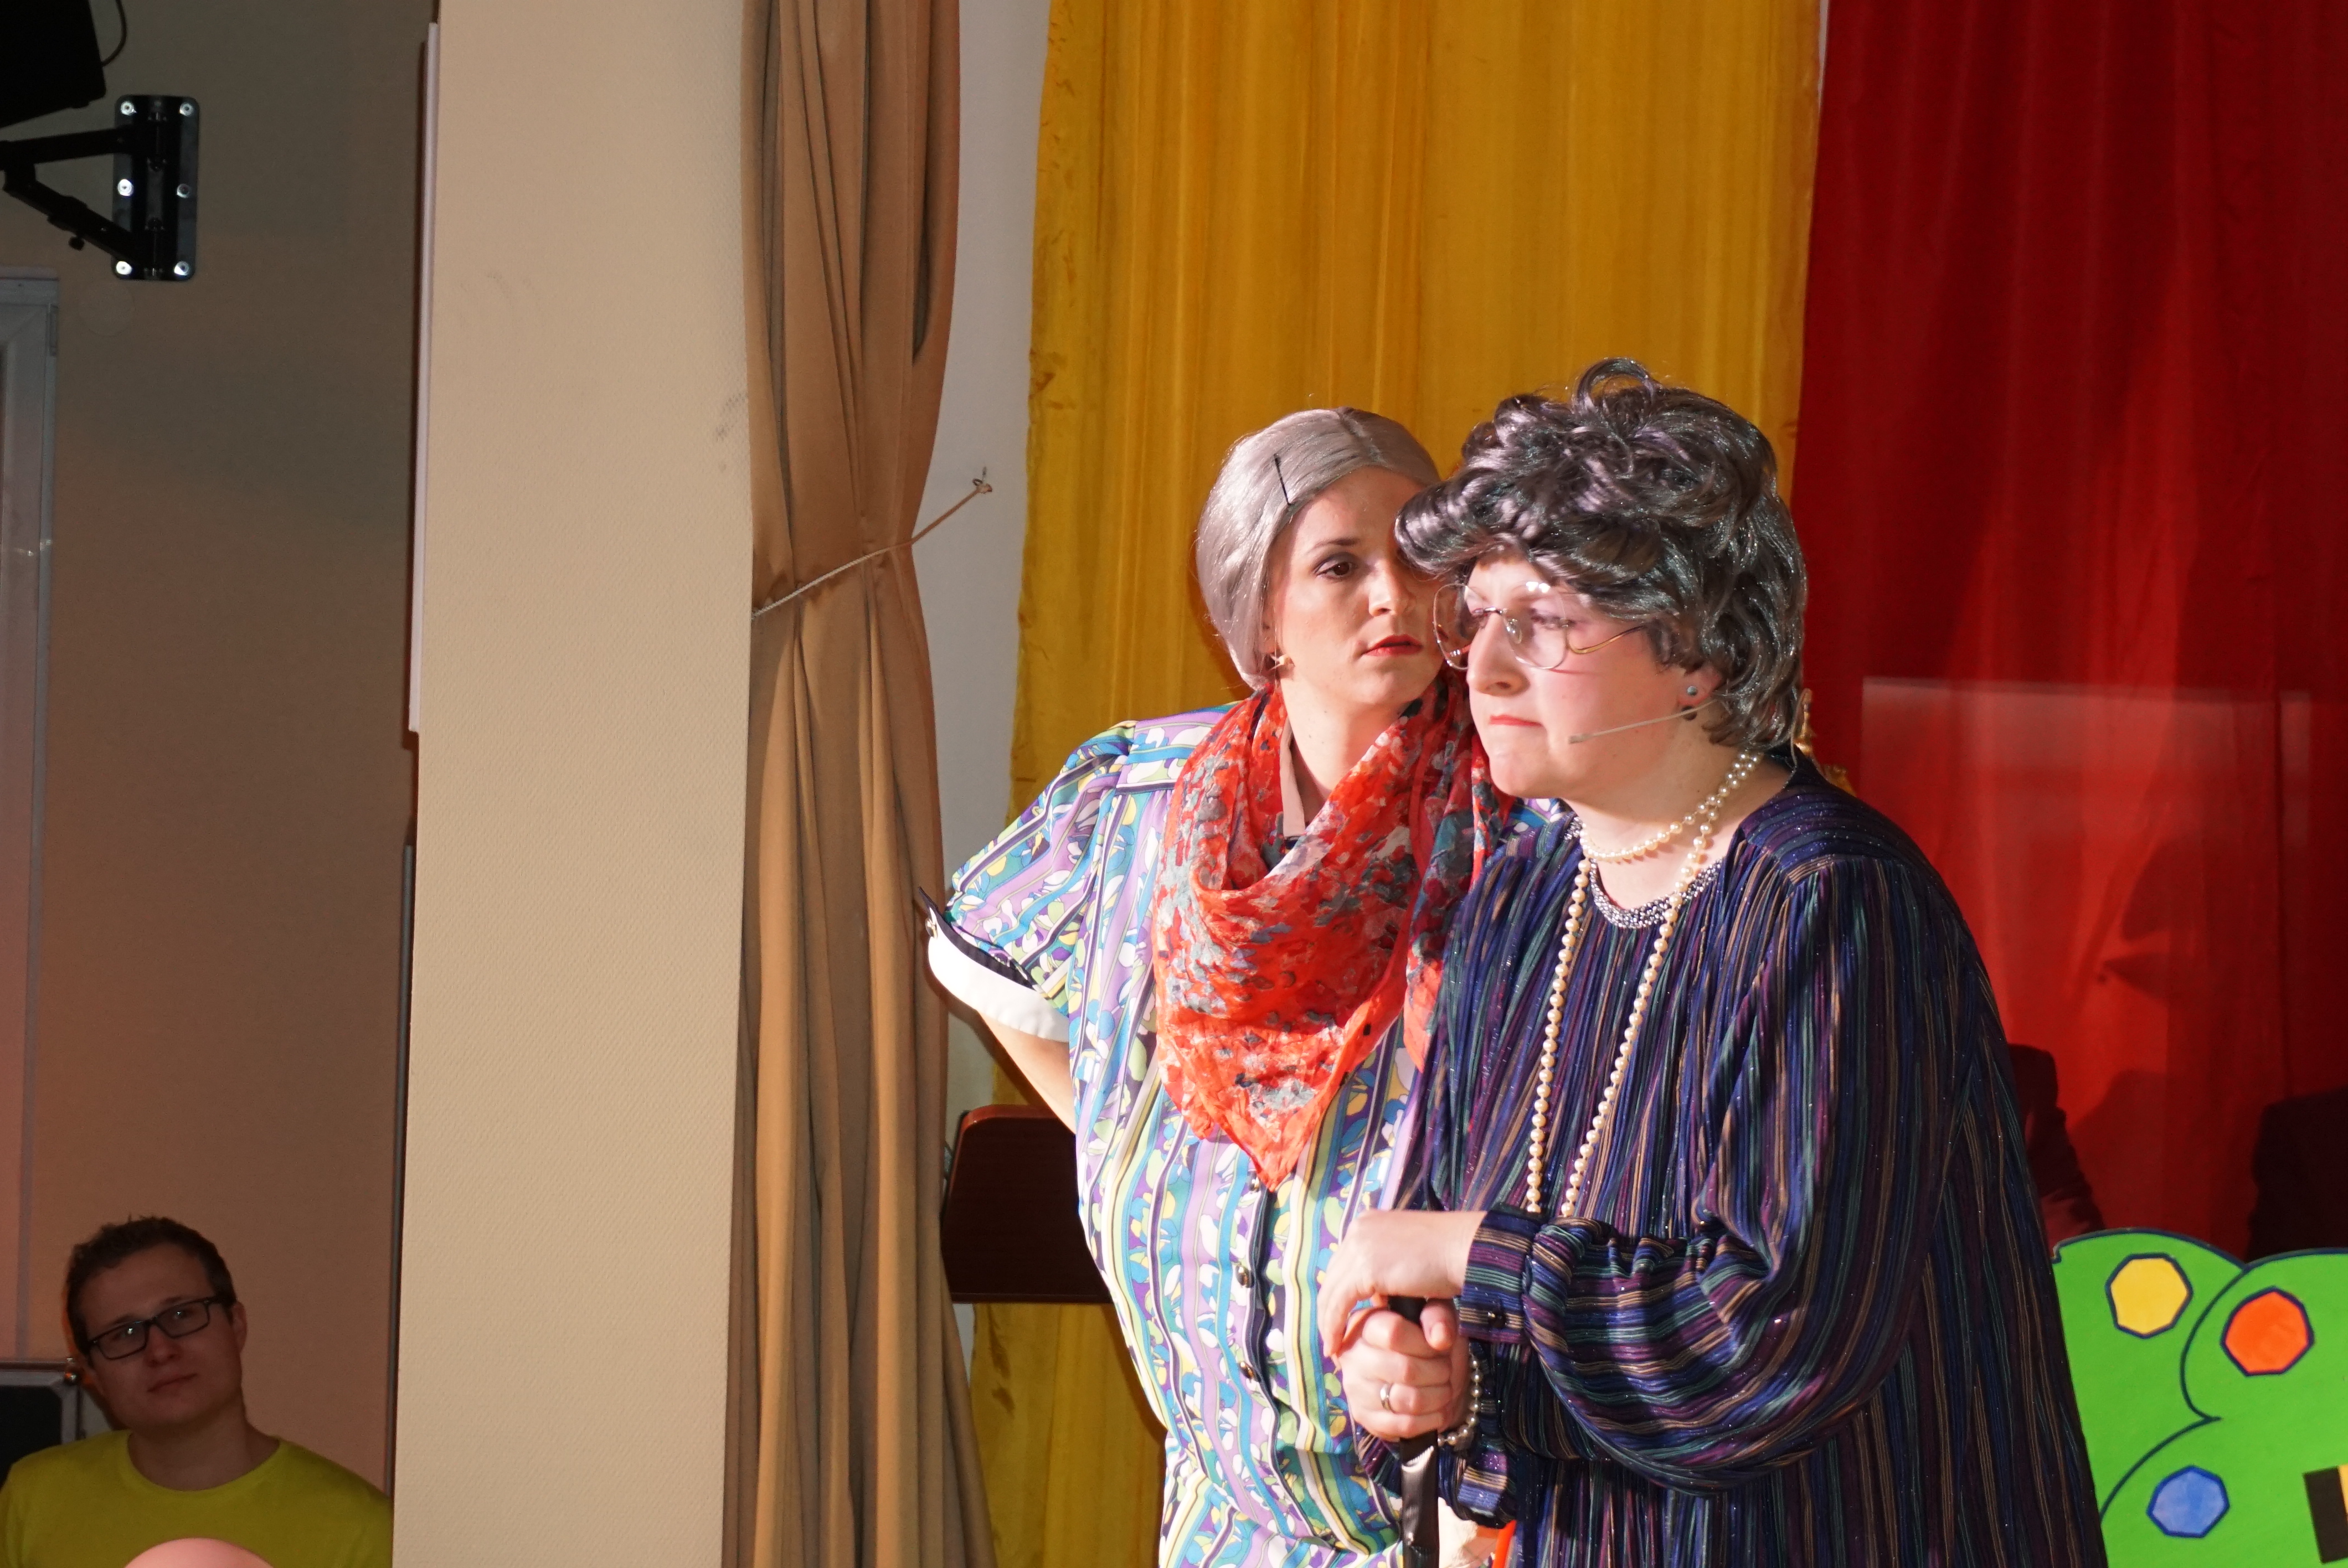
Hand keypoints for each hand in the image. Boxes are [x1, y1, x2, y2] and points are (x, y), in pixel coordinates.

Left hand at [1316, 1207, 1485, 1358]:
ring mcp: (1358, 1246)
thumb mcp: (1410, 1260)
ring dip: (1328, 1323)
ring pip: (1331, 1291)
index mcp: (1368, 1222)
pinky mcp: (1364, 1268)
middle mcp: (1358, 1229)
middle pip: (1334, 1276)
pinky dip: (1334, 1327)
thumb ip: (1389, 1272)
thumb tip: (1377, 1298)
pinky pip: (1338, 1304)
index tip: (1343, 1320)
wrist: (1466, 1249)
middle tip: (1333, 1338)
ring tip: (1333, 1349)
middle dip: (1329, 1309)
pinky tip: (1337, 1346)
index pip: (1344, 1263)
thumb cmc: (1450, 1257)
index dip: (1340, 1293)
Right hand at [1339, 1300, 1472, 1442]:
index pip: (1394, 1332)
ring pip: (1408, 1400)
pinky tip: (1438, 1409)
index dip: (1425, 1343)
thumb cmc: (1424, 1340)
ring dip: (1438, 1397)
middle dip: (1439, 1372)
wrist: (1413, 1374)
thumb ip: (1440, 1318)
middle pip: (1405, 1370)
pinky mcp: (1364, 1417)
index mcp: (1365, 1324)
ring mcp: (1355, 1390)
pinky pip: (1405, 1426)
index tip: (1438, 1347)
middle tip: (1445, 1370)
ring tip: (1444, 1389)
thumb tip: (1440, 1339)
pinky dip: (1431, 1419)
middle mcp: (1353, 1356)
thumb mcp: (1436, 1316)